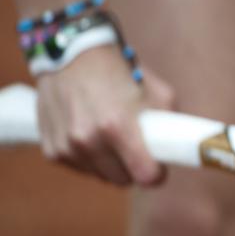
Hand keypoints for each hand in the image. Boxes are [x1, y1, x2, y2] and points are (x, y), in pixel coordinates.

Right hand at [36, 45, 173, 185]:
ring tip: (113, 137)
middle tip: (137, 147)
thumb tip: (181, 148)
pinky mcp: (53, 150)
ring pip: (102, 176)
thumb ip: (170, 123)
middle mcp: (88, 140)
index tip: (160, 168)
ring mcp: (67, 147)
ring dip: (111, 164)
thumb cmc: (121, 71)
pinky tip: (92, 135)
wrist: (74, 55)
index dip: (157, 174)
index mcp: (117, 126)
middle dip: (134, 167)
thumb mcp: (158, 91)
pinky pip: (81, 169)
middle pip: (124, 180)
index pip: (144, 175)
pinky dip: (90, 159)